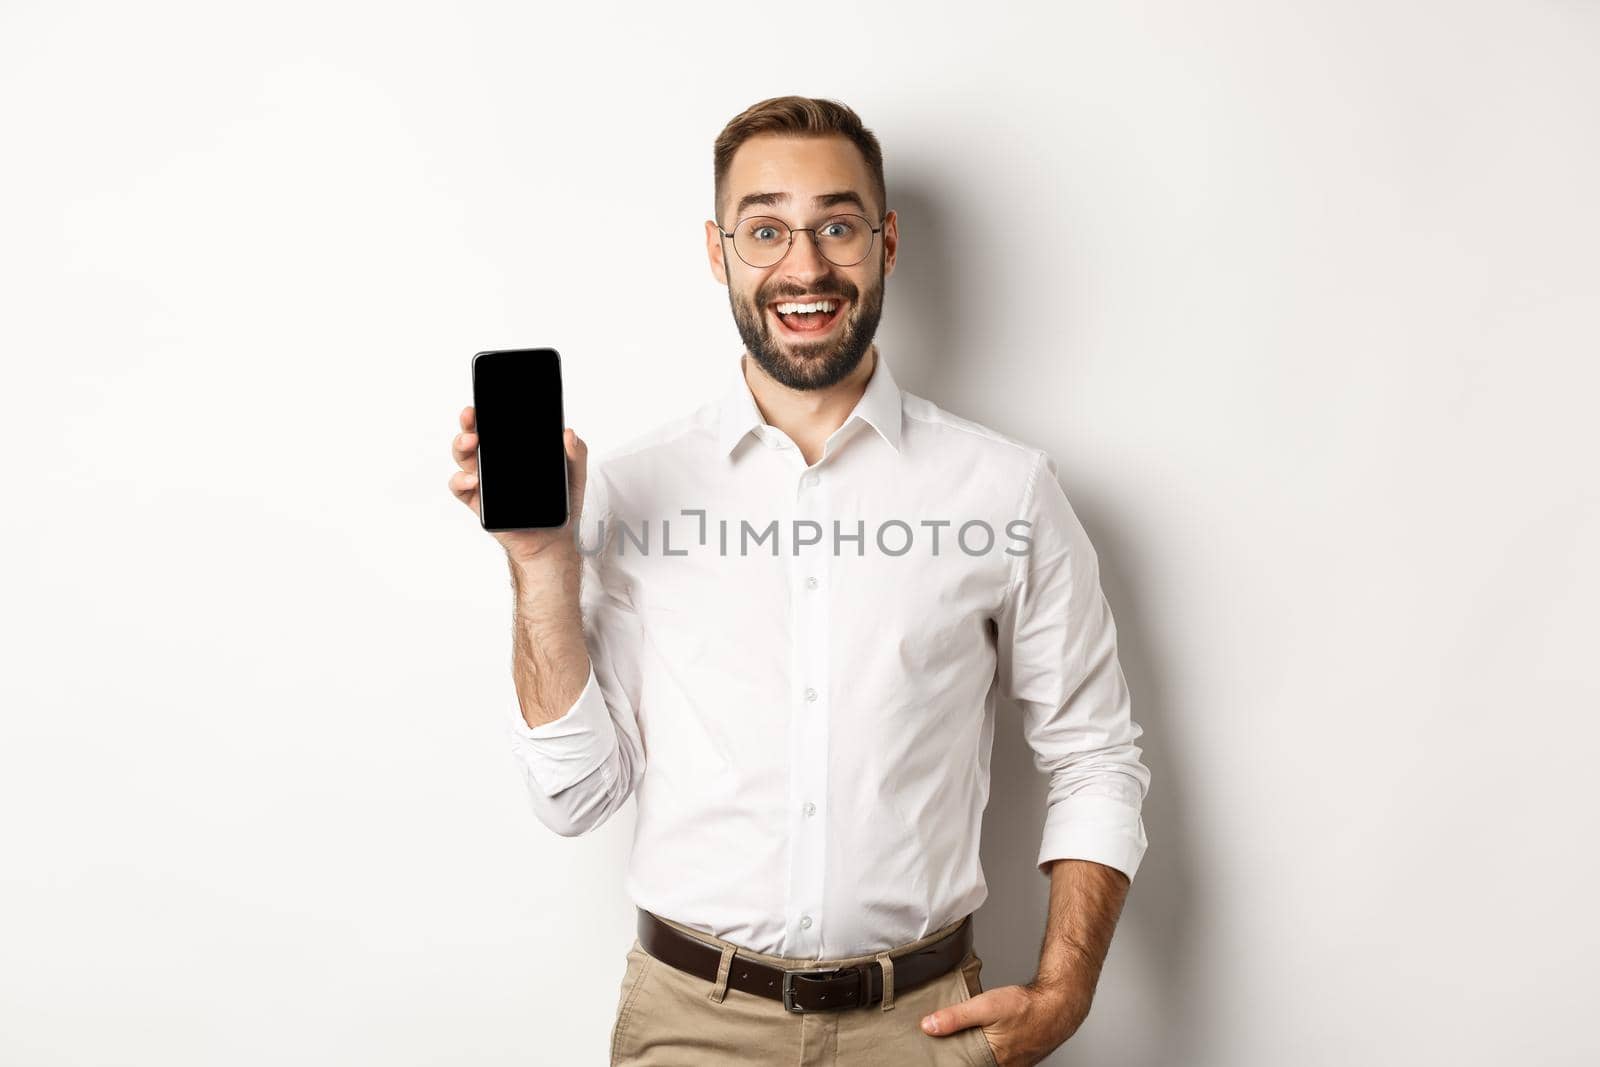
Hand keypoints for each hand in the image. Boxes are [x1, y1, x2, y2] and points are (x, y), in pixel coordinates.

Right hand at [448, 405, 588, 565]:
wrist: (553, 541)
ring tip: (472, 442)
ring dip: (461, 445)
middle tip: (471, 415)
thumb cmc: (560, 507)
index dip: (488, 411)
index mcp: (515, 452)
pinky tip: (474, 479)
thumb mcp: (574, 477)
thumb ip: (576, 454)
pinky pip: (460, 487)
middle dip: (468, 422)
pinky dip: (461, 480)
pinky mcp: (478, 502)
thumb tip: (569, 433)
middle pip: (475, 436)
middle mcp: (496, 463)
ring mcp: (484, 482)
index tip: (486, 399)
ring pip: (463, 457)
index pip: (498, 426)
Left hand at [920, 975, 1092, 1065]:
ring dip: (973, 1050)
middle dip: (958, 1054)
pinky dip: (987, 1047)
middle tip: (945, 1042)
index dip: (948, 1058)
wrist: (1058, 1005)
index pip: (960, 1066)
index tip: (935, 1052)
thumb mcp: (985, 1006)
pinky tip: (985, 1035)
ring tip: (964, 1036)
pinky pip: (995, 1057)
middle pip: (971, 1064)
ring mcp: (1011, 1065)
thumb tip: (928, 1026)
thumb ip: (955, 1018)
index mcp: (990, 1061)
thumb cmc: (1027, 1008)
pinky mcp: (1017, 1058)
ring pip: (983, 1060)